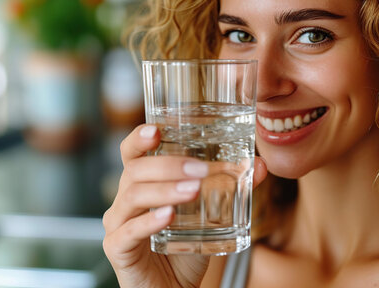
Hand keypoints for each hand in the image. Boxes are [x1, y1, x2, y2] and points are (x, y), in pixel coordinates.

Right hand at [102, 124, 267, 287]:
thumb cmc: (185, 249)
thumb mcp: (211, 217)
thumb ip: (232, 189)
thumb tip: (259, 166)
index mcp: (141, 184)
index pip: (132, 153)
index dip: (139, 138)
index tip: (157, 129)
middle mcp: (125, 200)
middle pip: (135, 170)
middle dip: (168, 165)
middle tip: (201, 170)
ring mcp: (118, 224)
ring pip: (132, 196)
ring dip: (165, 190)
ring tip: (194, 190)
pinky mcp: (118, 250)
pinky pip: (128, 231)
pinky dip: (148, 222)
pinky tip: (168, 216)